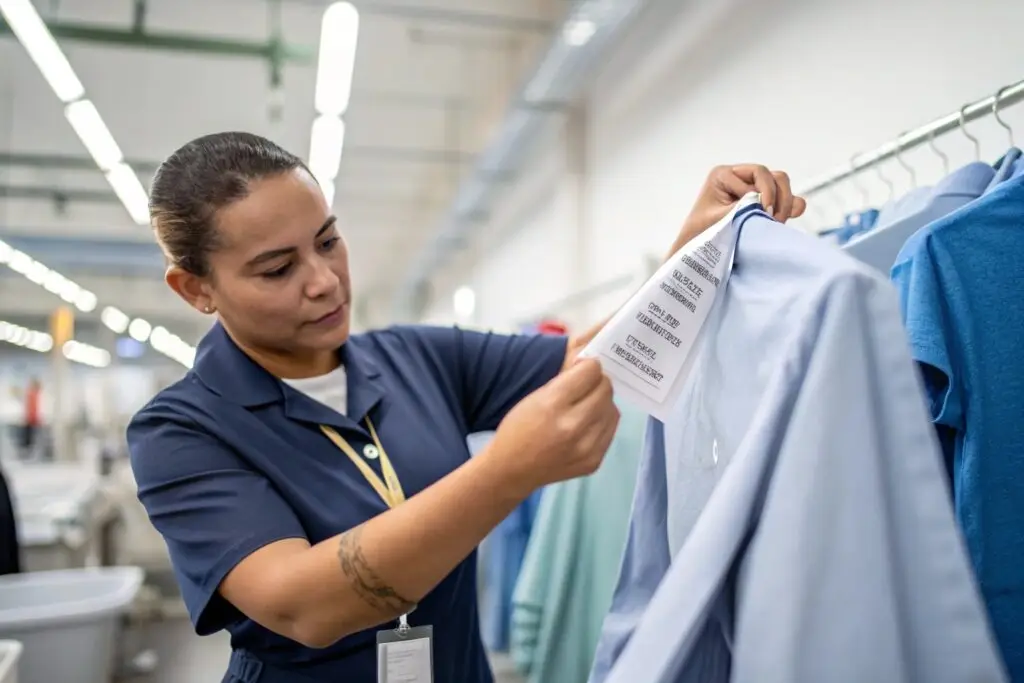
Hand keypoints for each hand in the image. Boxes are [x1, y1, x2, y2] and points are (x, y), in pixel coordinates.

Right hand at [488, 358, 619, 493]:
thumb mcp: (534, 397)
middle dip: (597, 382)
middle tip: (586, 386)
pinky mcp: (594, 461)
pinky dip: (603, 421)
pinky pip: (611, 429)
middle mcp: (573, 426)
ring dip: (602, 402)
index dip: (587, 366)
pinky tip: (589, 423)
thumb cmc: (519, 428)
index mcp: (553, 404)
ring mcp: (586, 447)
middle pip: (606, 389)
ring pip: (613, 408)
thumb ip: (565, 381)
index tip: (581, 369)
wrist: (512, 470)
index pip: (591, 371)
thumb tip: (592, 367)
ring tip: (587, 406)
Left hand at [669, 165, 807, 255]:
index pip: (757, 173)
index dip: (765, 192)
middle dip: (778, 198)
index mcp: (723, 174)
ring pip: (781, 186)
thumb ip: (749, 209)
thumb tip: (785, 205)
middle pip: (773, 177)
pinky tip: (783, 222)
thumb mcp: (723, 219)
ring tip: (776, 224)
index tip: (765, 213)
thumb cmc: (702, 234)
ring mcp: (751, 189)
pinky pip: (782, 199)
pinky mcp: (760, 203)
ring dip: (784, 204)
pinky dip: (789, 208)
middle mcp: (738, 177)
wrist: (695, 253)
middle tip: (774, 220)